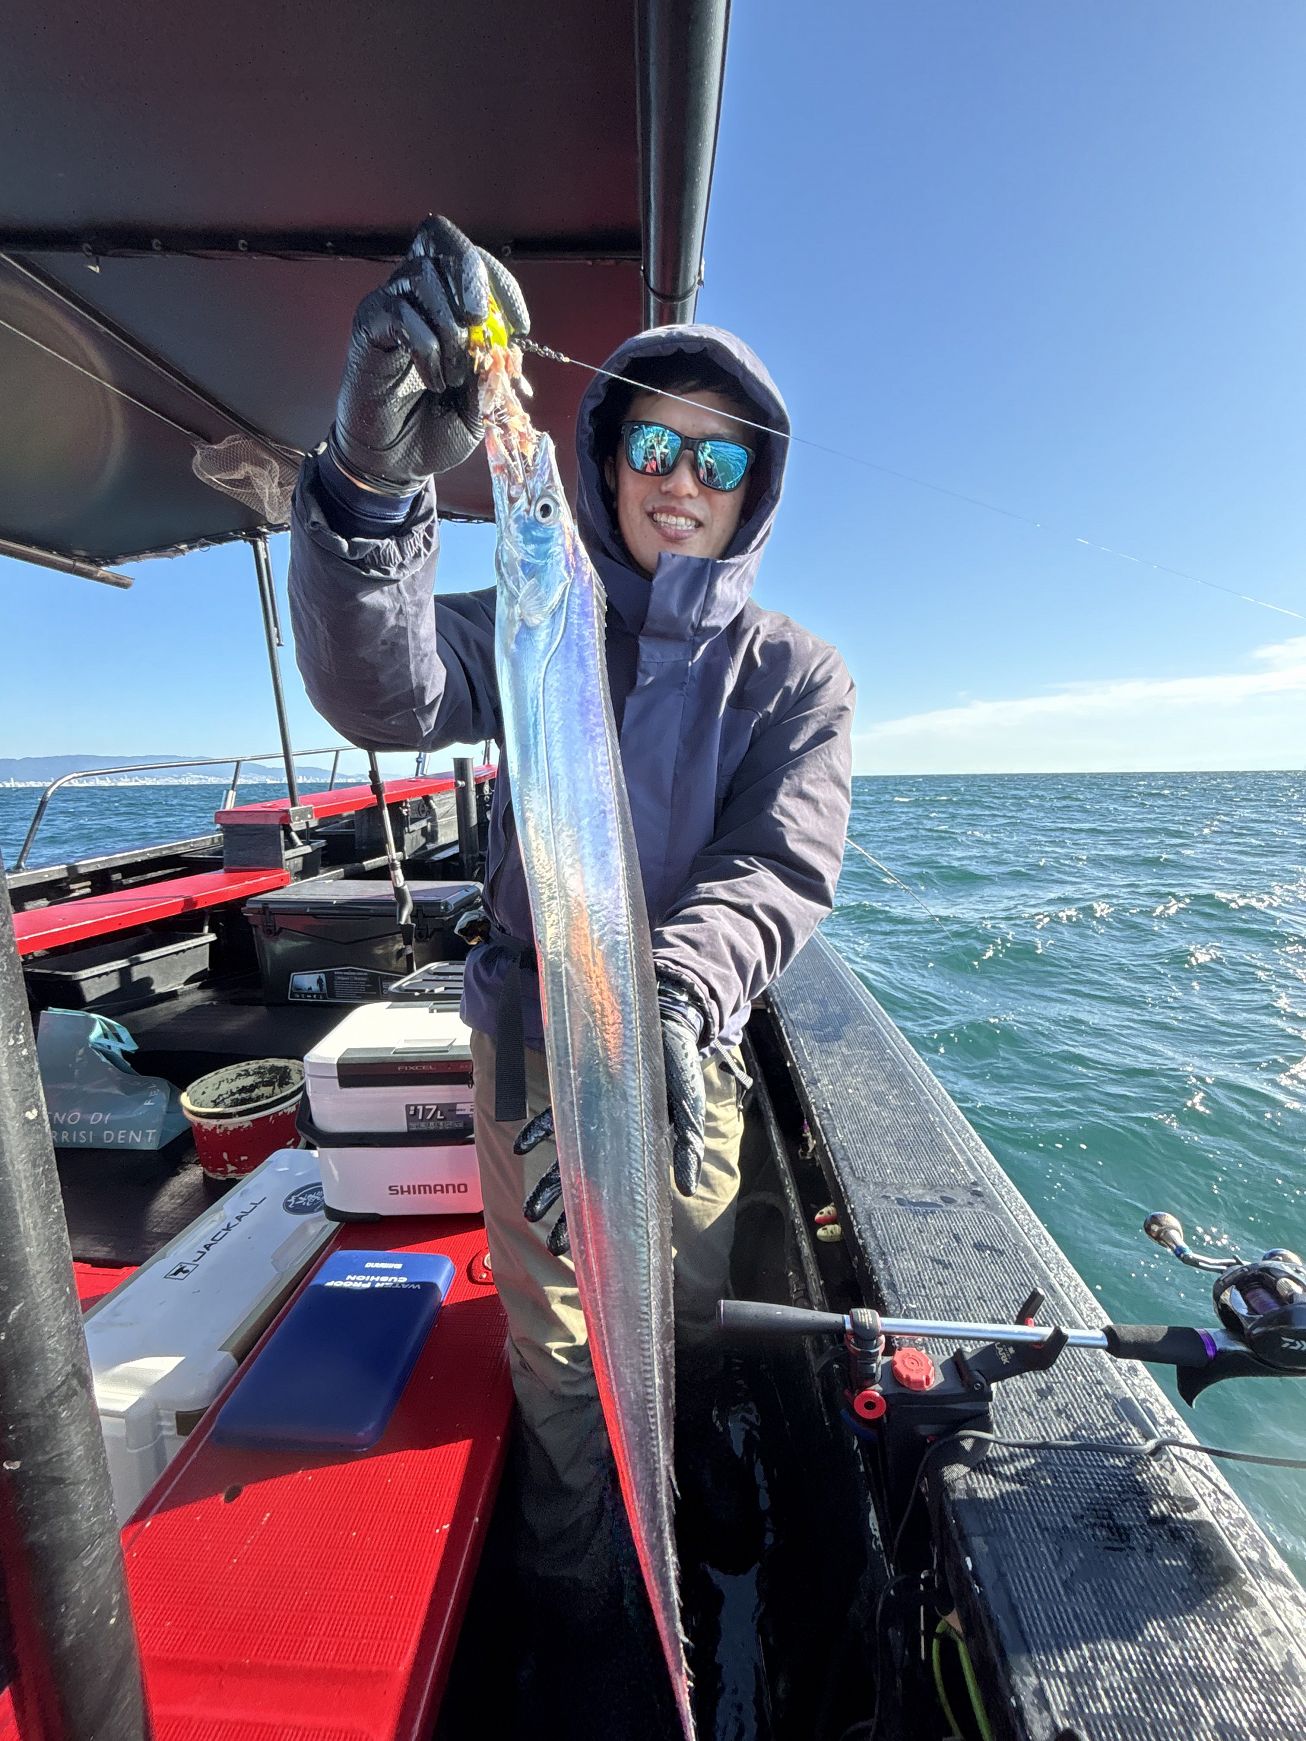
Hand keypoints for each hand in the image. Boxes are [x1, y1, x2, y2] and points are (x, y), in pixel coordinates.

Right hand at [329, 215, 528, 492]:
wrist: (397, 463)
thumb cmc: (436, 428)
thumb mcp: (481, 403)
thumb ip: (495, 371)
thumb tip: (506, 343)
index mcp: (450, 303)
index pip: (474, 260)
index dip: (501, 282)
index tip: (520, 327)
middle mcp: (418, 294)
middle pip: (441, 241)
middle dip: (472, 280)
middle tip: (479, 327)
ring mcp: (390, 306)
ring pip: (422, 275)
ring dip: (449, 328)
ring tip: (453, 375)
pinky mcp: (368, 326)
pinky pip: (399, 313)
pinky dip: (426, 347)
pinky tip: (432, 381)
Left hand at [517, 975, 708, 1256]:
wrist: (665, 1024)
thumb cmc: (679, 1071)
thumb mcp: (689, 1111)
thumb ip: (688, 1147)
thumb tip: (687, 1188)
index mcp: (635, 1150)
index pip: (613, 1194)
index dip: (598, 1221)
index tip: (582, 1251)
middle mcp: (608, 1140)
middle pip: (583, 1185)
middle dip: (567, 1215)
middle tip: (550, 1244)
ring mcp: (590, 1117)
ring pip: (563, 1160)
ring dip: (546, 1185)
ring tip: (529, 1212)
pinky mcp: (579, 1092)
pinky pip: (553, 1118)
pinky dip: (537, 1132)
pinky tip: (521, 1147)